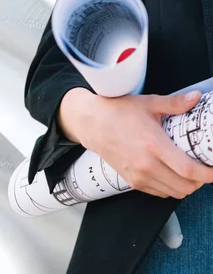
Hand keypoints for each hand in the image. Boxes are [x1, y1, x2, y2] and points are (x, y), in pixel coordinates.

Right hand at [58, 88, 212, 198]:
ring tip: (189, 171)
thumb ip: (174, 103)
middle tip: (205, 168)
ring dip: (187, 185)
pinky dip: (170, 187)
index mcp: (154, 146)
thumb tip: (195, 98)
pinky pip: (159, 193)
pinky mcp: (131, 180)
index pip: (190, 170)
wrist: (90, 123)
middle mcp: (146, 165)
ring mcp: (138, 175)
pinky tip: (171, 173)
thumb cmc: (115, 112)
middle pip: (186, 186)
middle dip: (201, 180)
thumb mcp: (147, 103)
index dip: (209, 174)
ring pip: (174, 193)